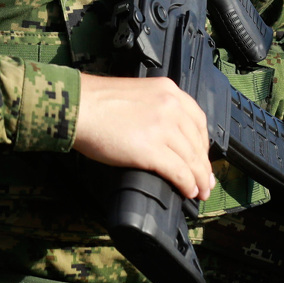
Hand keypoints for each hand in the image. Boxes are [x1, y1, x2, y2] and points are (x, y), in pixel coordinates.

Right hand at [73, 73, 213, 200]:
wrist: (77, 106)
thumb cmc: (96, 102)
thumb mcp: (136, 95)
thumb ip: (154, 110)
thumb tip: (164, 138)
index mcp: (168, 90)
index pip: (198, 120)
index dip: (203, 143)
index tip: (203, 157)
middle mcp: (171, 106)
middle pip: (197, 141)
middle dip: (203, 164)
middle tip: (206, 180)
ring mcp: (163, 127)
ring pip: (192, 158)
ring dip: (199, 178)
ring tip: (200, 191)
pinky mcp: (152, 149)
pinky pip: (179, 171)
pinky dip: (187, 184)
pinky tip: (188, 192)